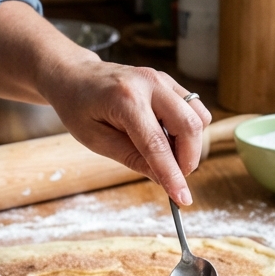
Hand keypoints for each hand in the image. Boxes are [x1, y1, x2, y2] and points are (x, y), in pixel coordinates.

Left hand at [41, 55, 210, 206]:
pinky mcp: (169, 82)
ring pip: (199, 117)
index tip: (182, 198)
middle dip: (188, 159)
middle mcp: (150, 84)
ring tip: (168, 157)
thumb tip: (162, 179)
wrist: (75, 76)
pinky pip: (194, 109)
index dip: (172, 175)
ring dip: (191, 145)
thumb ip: (131, 158)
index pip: (157, 144)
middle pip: (189, 126)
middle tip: (174, 178)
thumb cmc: (79, 107)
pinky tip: (168, 139)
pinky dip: (189, 130)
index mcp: (125, 99)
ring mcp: (163, 79)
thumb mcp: (95, 140)